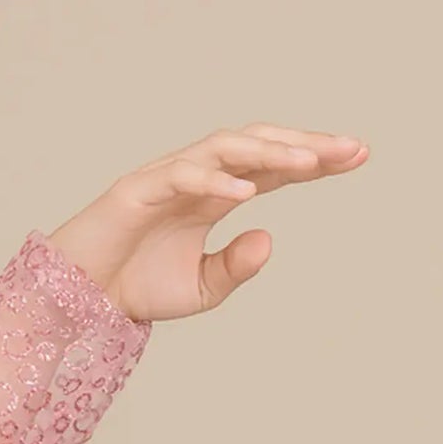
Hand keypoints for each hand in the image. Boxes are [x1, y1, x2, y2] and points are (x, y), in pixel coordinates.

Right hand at [46, 125, 368, 320]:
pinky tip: (247, 192)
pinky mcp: (137, 188)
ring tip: (309, 161)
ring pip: (224, 148)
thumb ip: (237, 267)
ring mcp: (167, 176)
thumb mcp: (203, 289)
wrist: (83, 299)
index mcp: (215, 194)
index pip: (273, 167)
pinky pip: (181, 176)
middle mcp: (196, 176)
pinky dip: (215, 181)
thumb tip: (268, 239)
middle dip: (304, 144)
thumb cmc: (140, 287)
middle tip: (351, 148)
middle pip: (258, 145)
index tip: (359, 155)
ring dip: (268, 152)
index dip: (314, 158)